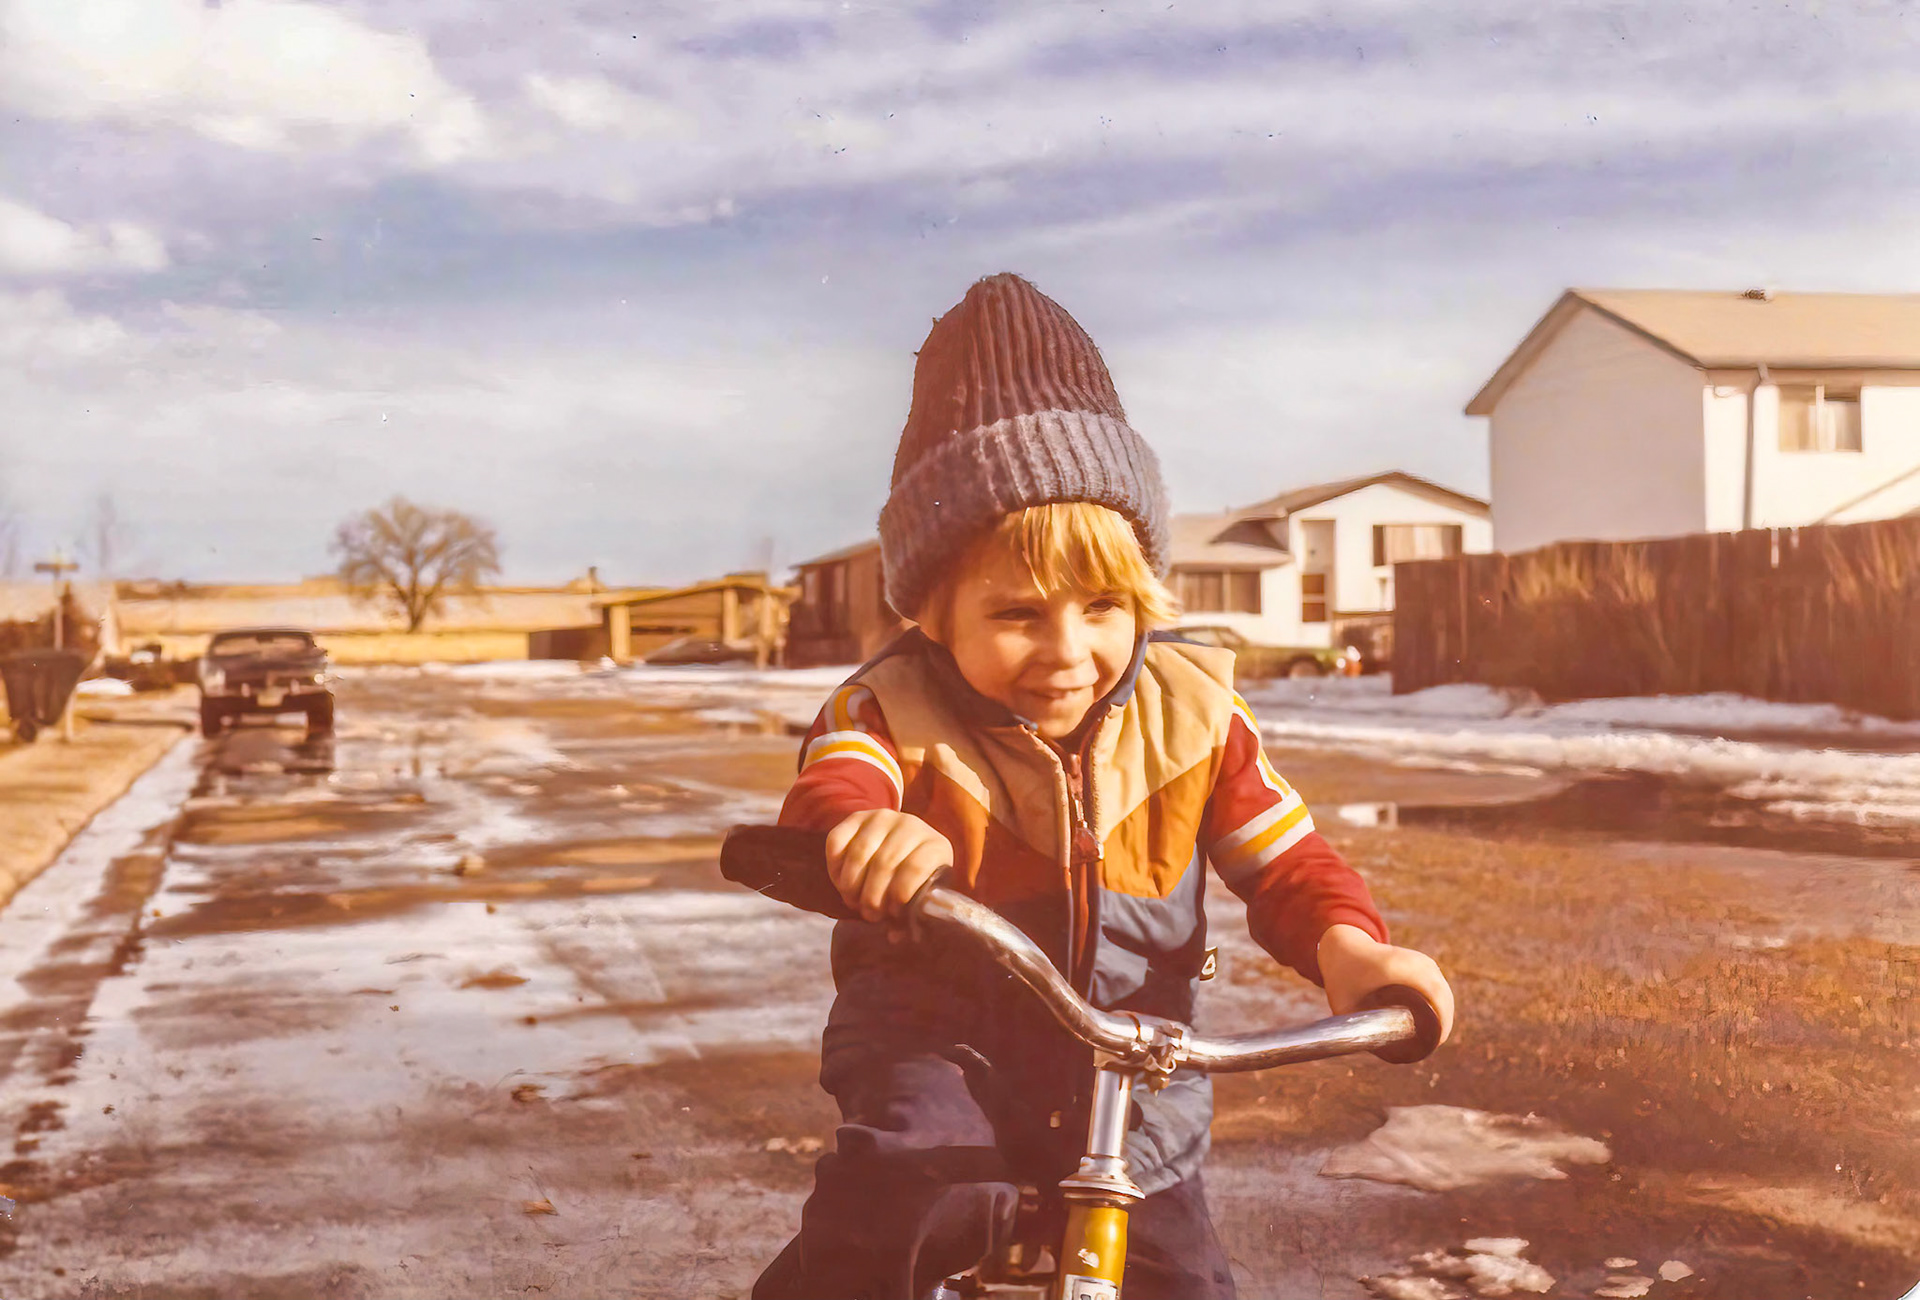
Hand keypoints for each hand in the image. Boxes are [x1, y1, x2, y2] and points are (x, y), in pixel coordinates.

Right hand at [826, 809, 953, 922]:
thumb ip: (912, 916)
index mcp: (935, 846)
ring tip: (854, 902)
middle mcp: (910, 825)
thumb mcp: (921, 895)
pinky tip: (843, 884)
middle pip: (884, 864)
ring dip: (851, 886)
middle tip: (869, 914)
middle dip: (872, 897)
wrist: (903, 845)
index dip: (899, 897)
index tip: (892, 914)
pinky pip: (836, 843)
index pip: (915, 869)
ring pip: (858, 855)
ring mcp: (882, 817)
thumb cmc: (915, 880)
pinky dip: (835, 869)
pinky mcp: (856, 816)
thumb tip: (894, 936)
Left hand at [1317, 924, 1455, 1046]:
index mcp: (1395, 967)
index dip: (1441, 1019)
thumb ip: (1352, 1028)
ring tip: (1438, 1035)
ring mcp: (1420, 959)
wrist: (1345, 944)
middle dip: (1444, 1021)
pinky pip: (1439, 983)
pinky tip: (1441, 1017)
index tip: (1437, 1041)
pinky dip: (1442, 1000)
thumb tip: (1371, 1052)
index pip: (1433, 993)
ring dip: (1445, 1011)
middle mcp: (1413, 960)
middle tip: (1436, 1044)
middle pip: (1441, 994)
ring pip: (1443, 989)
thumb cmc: (1341, 976)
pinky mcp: (1422, 961)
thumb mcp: (1342, 1003)